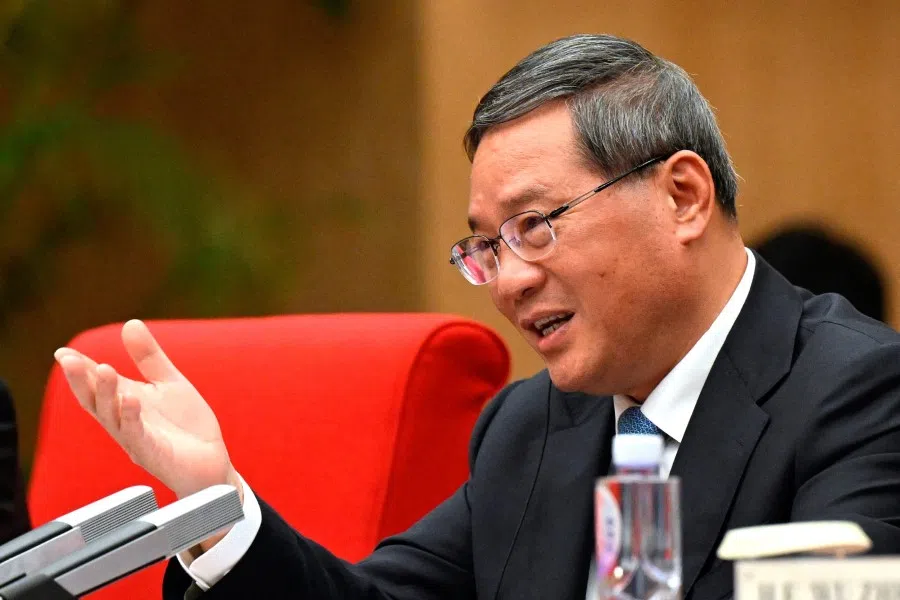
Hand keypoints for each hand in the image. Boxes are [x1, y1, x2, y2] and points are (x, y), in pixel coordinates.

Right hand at [55, 319, 240, 504]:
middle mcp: (125, 422)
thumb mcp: (169, 383)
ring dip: (106, 394)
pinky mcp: (153, 454)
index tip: (62, 353)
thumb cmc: (186, 427)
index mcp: (126, 402)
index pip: (97, 384)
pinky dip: (132, 417)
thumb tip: (130, 322)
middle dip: (81, 381)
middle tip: (69, 361)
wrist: (211, 463)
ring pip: (112, 418)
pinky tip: (130, 399)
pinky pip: (138, 435)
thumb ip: (149, 357)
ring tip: (103, 369)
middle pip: (96, 401)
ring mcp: (136, 440)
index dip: (80, 369)